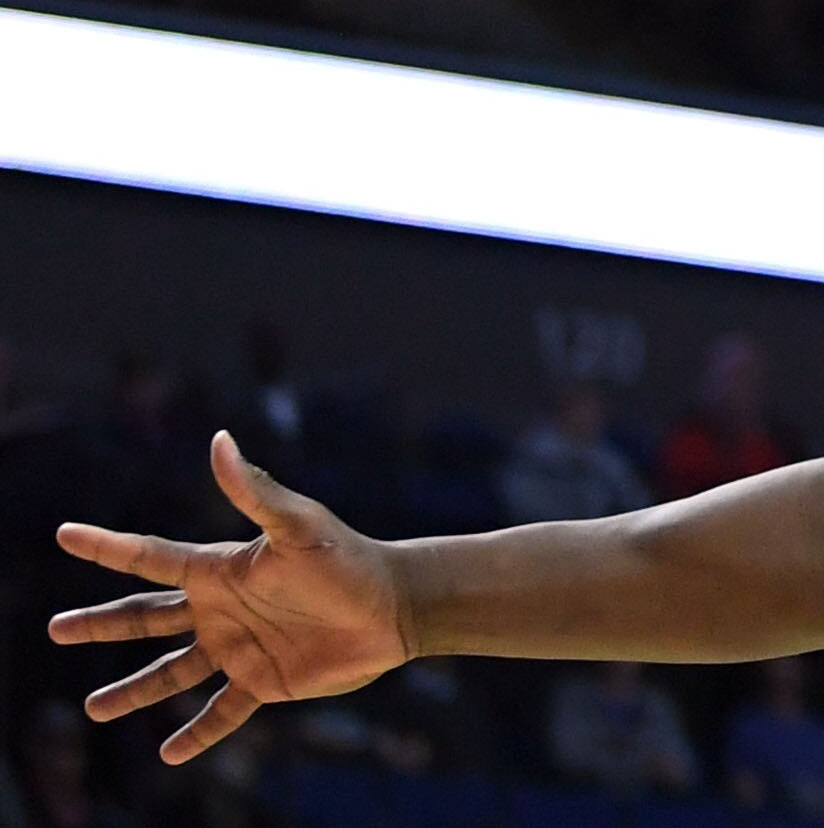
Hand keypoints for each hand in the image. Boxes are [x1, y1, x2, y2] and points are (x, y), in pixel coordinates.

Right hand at [49, 432, 411, 764]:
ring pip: (171, 673)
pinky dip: (196, 733)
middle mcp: (221, 611)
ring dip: (133, 691)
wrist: (397, 605)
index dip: (107, 546)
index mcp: (221, 571)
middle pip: (145, 618)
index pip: (150, 557)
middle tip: (56, 629)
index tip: (64, 534)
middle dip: (100, 624)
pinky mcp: (263, 682)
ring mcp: (238, 648)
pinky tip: (168, 754)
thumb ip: (255, 490)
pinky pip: (221, 714)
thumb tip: (220, 440)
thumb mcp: (299, 524)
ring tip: (94, 709)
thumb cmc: (350, 558)